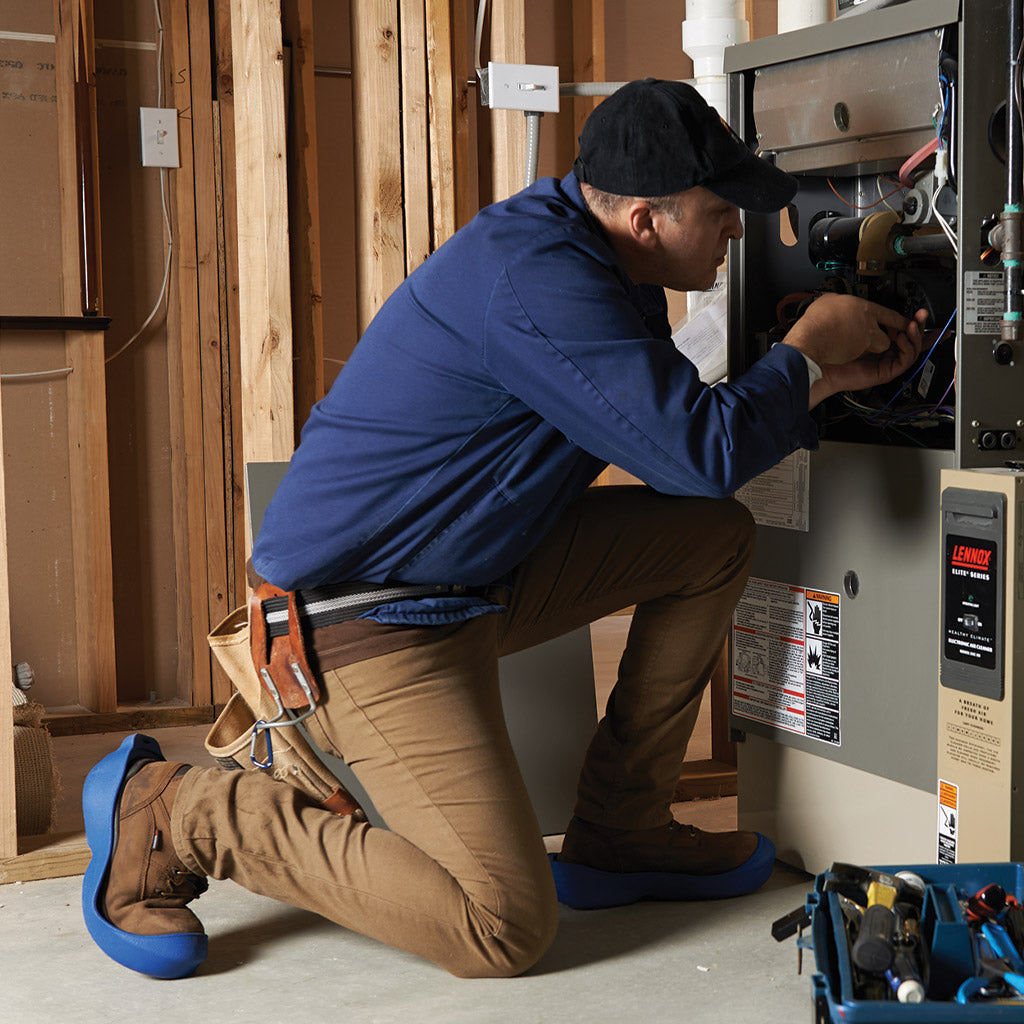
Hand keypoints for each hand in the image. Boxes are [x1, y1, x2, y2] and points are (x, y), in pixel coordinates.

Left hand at [782, 294, 926, 409]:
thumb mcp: (857, 323)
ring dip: (915, 336)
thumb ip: (877, 323)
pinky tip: (905, 339)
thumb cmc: (827, 339)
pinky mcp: (882, 372)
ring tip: (913, 327)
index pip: (896, 326)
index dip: (911, 320)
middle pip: (907, 339)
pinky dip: (908, 348)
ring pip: (908, 349)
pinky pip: (903, 361)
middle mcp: (876, 348)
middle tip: (923, 317)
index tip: (922, 313)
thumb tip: (892, 322)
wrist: (817, 358)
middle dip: (919, 326)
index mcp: (869, 334)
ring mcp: (880, 360)